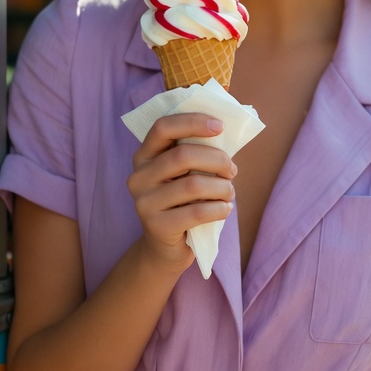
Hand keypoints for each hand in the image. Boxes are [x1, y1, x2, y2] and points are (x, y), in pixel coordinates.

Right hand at [127, 112, 235, 269]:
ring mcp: (144, 202)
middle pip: (183, 155)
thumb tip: (225, 132)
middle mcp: (138, 177)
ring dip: (222, 187)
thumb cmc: (183, 203)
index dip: (193, 122)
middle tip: (232, 170)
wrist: (166, 248)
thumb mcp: (184, 174)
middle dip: (217, 159)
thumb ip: (195, 153)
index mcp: (144, 156)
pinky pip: (197, 212)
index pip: (163, 127)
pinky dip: (219, 208)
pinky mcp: (156, 226)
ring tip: (229, 193)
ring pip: (193, 184)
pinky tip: (225, 209)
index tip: (220, 126)